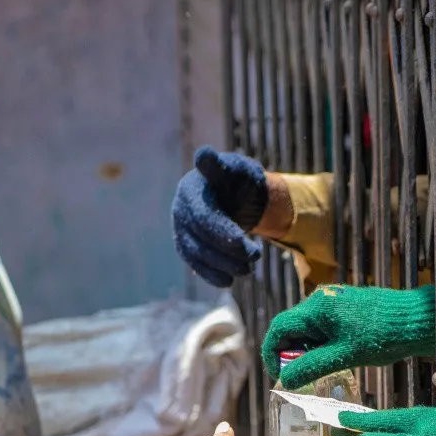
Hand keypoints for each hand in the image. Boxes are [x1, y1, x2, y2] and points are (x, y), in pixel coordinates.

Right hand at [172, 146, 267, 287]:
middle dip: (228, 251)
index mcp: (191, 190)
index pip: (203, 215)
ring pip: (197, 254)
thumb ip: (220, 166)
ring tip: (248, 269)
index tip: (243, 241)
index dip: (221, 230)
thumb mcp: (234, 169)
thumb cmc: (237, 179)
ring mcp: (180, 229)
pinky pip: (195, 264)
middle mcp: (180, 210)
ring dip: (223, 265)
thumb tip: (203, 154)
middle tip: (255, 256)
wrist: (236, 195)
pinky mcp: (186, 245)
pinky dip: (211, 275)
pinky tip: (228, 281)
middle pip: (201, 237)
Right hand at [262, 284, 435, 388]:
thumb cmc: (382, 336)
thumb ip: (310, 367)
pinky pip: (320, 326)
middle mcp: (319, 300)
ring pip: (306, 329)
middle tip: (299, 377)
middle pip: (290, 329)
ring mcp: (331, 302)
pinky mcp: (342, 307)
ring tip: (320, 369)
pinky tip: (333, 357)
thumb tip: (284, 380)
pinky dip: (319, 344)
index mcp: (315, 308)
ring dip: (305, 350)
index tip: (279, 375)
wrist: (415, 320)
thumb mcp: (343, 356)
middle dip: (290, 354)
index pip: (278, 329)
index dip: (272, 354)